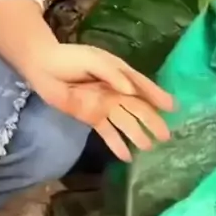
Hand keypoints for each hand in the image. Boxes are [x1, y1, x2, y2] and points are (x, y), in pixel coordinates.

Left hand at [28, 44, 174, 159]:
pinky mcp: (92, 116)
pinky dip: (117, 144)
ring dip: (137, 135)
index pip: (143, 87)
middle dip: (152, 121)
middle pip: (138, 108)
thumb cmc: (69, 58)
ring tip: (149, 147)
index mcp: (120, 74)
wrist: (44, 67)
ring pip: (125, 122)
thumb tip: (130, 91)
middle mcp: (116, 91)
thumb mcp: (93, 61)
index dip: (157, 96)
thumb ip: (112, 75)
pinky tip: (128, 156)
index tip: (172, 107)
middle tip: (166, 136)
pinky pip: (108, 132)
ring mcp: (104, 105)